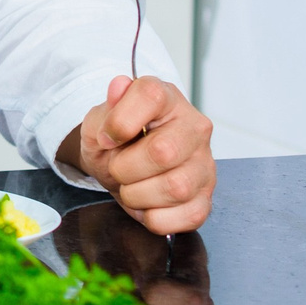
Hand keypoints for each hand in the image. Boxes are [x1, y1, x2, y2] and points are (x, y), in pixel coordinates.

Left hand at [59, 75, 214, 234]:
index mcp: (167, 100)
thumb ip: (107, 108)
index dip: (119, 121)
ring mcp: (205, 164)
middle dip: (125, 168)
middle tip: (118, 168)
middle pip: (163, 152)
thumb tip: (119, 86)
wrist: (121, 169)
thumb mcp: (98, 122)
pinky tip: (147, 204)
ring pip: (176, 188)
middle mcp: (195, 128)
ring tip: (131, 187)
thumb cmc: (115, 142)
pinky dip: (156, 218)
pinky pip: (187, 216)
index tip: (107, 137)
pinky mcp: (207, 198)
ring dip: (137, 195)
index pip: (150, 95)